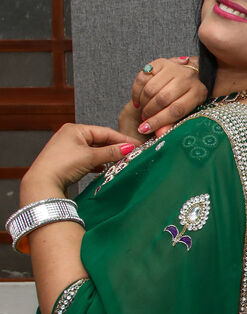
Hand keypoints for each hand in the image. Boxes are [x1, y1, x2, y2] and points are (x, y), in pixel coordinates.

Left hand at [21, 124, 139, 201]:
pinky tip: (102, 168)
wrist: (42, 184)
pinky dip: (97, 163)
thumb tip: (129, 148)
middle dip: (115, 148)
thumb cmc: (61, 165)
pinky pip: (88, 159)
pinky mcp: (67, 160)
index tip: (137, 145)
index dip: (122, 139)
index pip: (105, 132)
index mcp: (75, 129)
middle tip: (131, 154)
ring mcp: (68, 148)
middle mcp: (71, 136)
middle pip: (100, 140)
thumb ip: (111, 152)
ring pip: (94, 150)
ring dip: (106, 156)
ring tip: (119, 162)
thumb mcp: (90, 157)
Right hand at [131, 56, 206, 136]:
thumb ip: (173, 123)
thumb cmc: (188, 98)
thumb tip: (159, 134)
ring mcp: (174, 68)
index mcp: (198, 93)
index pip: (176, 109)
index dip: (158, 121)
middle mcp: (187, 78)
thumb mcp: (186, 112)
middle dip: (149, 112)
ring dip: (142, 103)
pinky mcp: (160, 62)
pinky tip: (138, 100)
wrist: (192, 75)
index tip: (145, 129)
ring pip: (150, 88)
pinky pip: (142, 78)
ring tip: (143, 110)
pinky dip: (136, 91)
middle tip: (144, 119)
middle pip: (162, 98)